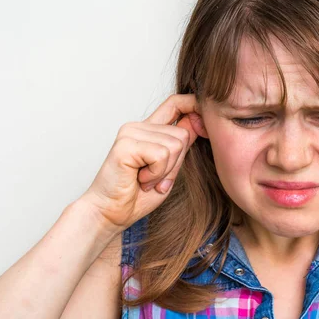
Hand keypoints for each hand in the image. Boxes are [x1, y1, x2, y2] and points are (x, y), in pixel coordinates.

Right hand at [79, 94, 205, 231]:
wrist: (111, 214)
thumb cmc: (138, 195)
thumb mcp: (169, 168)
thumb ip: (180, 145)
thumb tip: (198, 121)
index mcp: (149, 130)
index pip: (175, 104)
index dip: (195, 105)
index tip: (207, 120)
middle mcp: (138, 126)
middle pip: (183, 134)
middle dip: (176, 162)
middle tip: (155, 177)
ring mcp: (130, 133)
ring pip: (175, 145)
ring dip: (165, 170)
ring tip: (146, 180)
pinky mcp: (125, 145)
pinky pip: (161, 155)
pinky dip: (156, 174)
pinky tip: (140, 180)